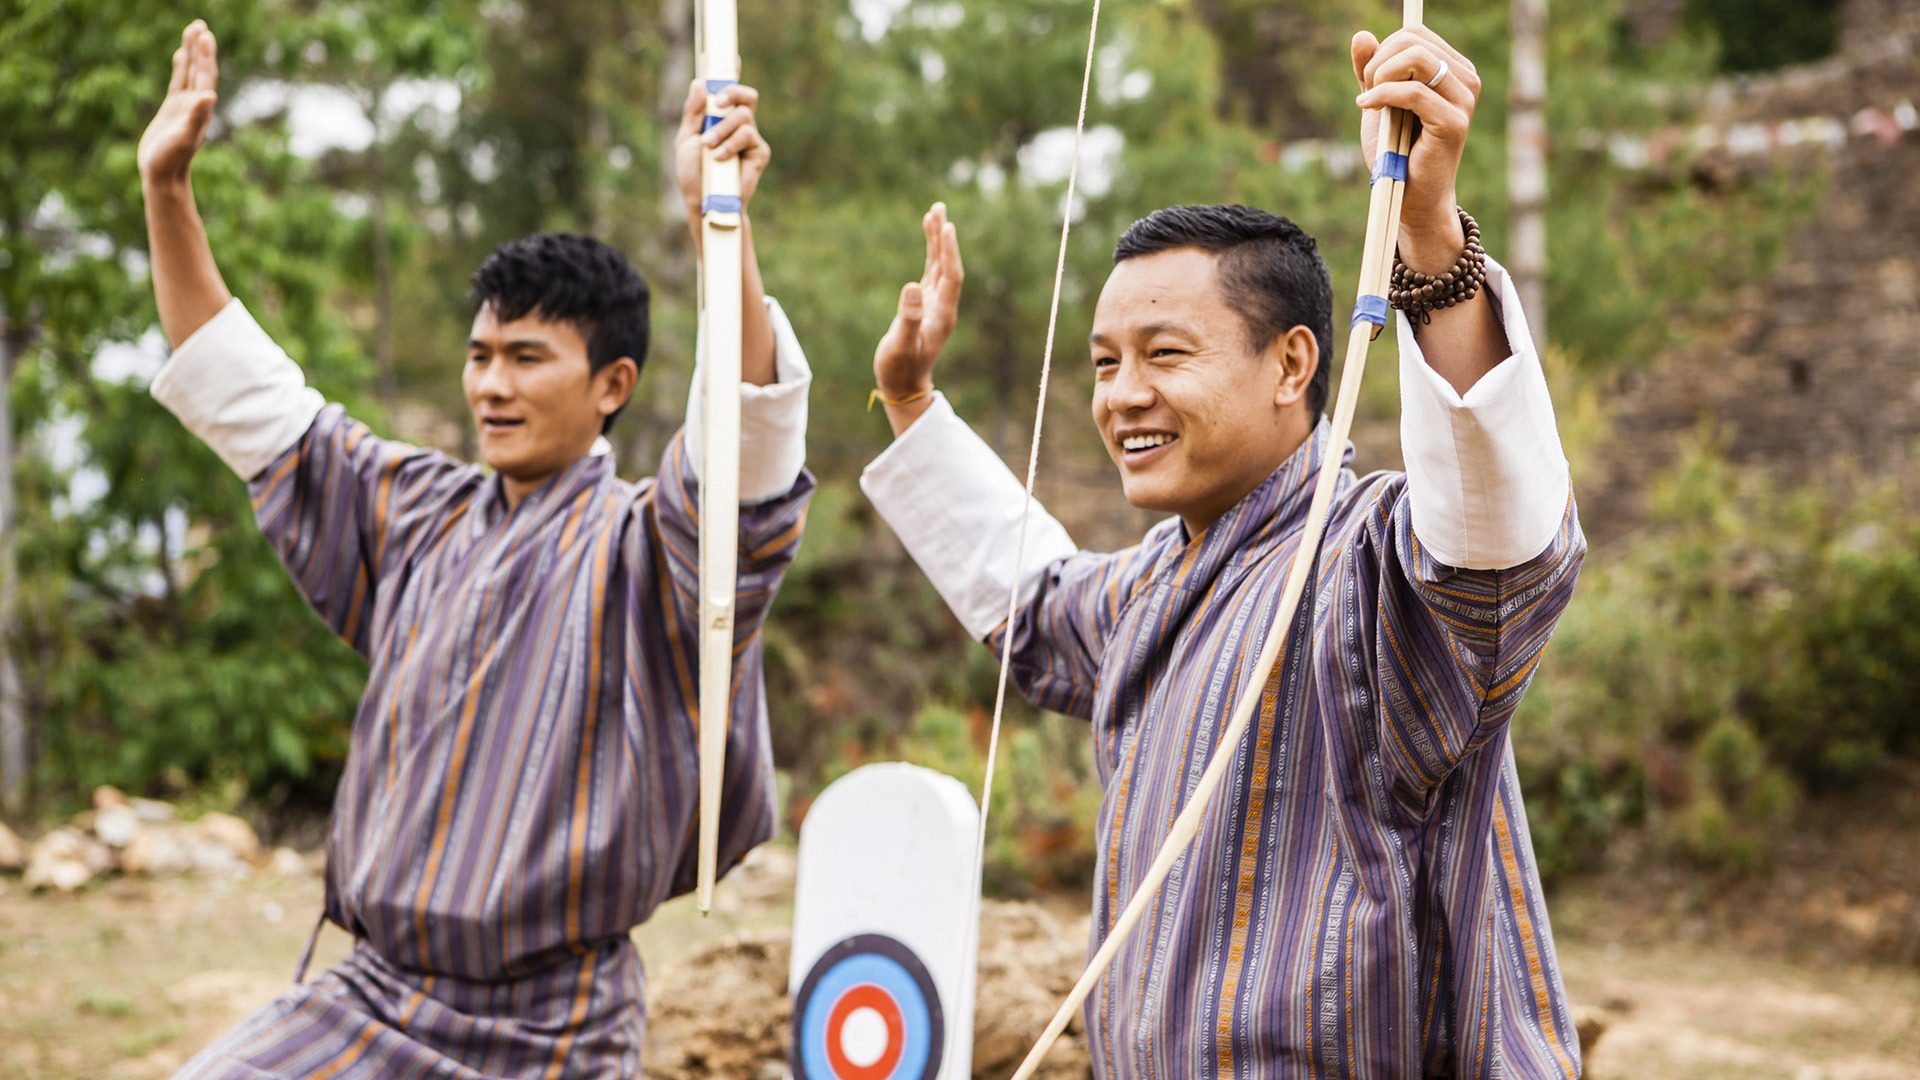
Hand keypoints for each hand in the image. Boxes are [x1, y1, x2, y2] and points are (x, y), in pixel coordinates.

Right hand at [139, 21, 218, 187]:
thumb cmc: (172, 160)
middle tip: (199, 24)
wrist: (163, 176)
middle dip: (200, 48)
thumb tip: (209, 96)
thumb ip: (196, 117)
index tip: (205, 34)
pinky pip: (177, 83)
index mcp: (201, 109)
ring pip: (189, 73)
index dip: (206, 56)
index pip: (206, 76)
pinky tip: (179, 55)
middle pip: (200, 70)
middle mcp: (196, 105)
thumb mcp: (183, 137)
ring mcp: (184, 107)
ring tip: (192, 30)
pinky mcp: (171, 110)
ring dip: (192, 53)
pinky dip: (180, 67)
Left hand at [675, 79, 769, 229]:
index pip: (728, 90)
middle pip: (746, 95)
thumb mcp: (685, 138)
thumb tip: (700, 83)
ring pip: (744, 116)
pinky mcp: (760, 153)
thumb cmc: (693, 173)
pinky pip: (749, 135)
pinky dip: (731, 144)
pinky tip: (719, 157)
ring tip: (709, 147)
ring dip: (723, 129)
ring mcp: (750, 138)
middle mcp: (737, 124)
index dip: (732, 72)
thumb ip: (693, 112)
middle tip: (718, 102)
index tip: (732, 56)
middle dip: (733, 92)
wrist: (703, 201)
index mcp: (719, 118)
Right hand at [873, 203, 963, 402]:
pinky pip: (930, 272)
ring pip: (939, 265)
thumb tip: (912, 285)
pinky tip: (928, 237)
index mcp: (942, 315)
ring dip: (937, 240)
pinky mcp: (924, 304)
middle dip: (944, 237)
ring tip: (934, 212)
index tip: (946, 226)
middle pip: (948, 265)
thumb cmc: (900, 368)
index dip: (949, 252)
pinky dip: (930, 253)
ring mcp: (935, 304)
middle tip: (939, 208)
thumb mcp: (900, 344)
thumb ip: (908, 316)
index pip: (951, 276)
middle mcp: (943, 306)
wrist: (904, 386)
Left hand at [1350, 27, 1481, 269]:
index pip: (1414, 33)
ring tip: (1369, 102)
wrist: (1408, 196)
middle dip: (1378, 62)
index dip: (1383, 50)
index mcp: (1454, 69)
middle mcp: (1466, 79)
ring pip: (1415, 58)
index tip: (1369, 81)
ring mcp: (1464, 100)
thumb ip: (1371, 69)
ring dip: (1380, 77)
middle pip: (1412, 39)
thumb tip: (1361, 34)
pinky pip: (1412, 92)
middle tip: (1366, 92)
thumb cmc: (1395, 151)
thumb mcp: (1378, 102)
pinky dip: (1381, 96)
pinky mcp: (1454, 123)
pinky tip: (1367, 108)